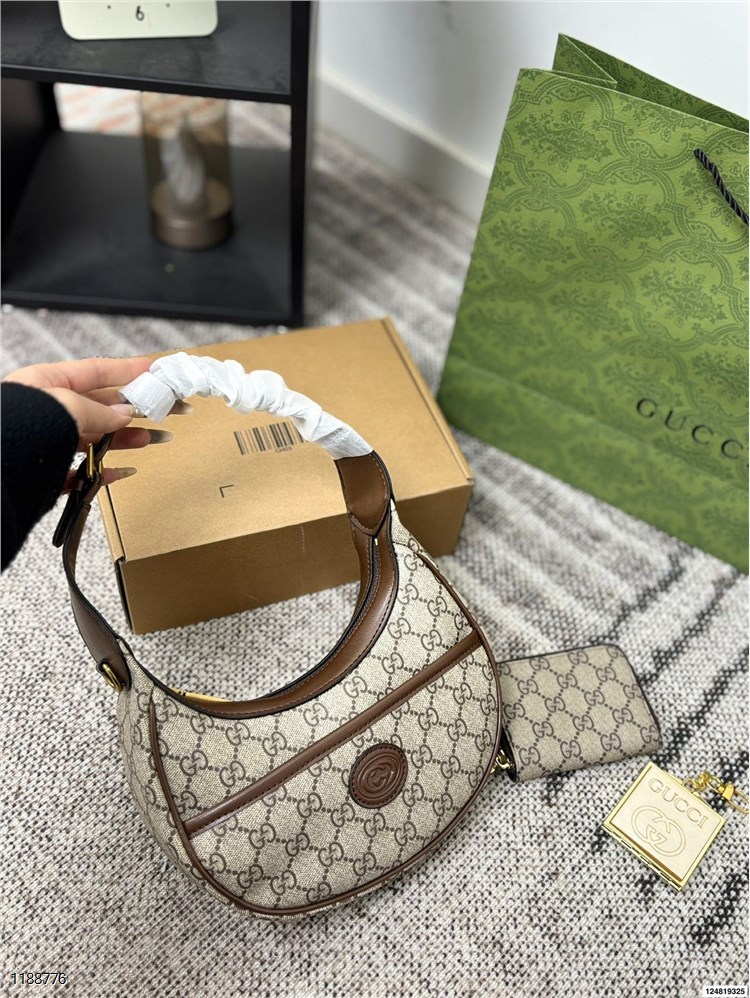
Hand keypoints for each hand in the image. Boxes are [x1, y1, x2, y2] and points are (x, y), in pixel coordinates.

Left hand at [3, 355, 190, 489]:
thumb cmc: (19, 427)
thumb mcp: (67, 407)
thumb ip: (99, 411)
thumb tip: (125, 416)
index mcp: (46, 383)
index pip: (96, 371)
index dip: (128, 370)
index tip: (155, 370)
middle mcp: (48, 410)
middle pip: (100, 405)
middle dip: (135, 409)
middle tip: (166, 409)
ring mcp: (48, 441)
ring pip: (96, 438)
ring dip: (126, 439)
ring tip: (153, 439)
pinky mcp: (47, 472)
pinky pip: (82, 472)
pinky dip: (104, 473)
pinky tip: (121, 472)